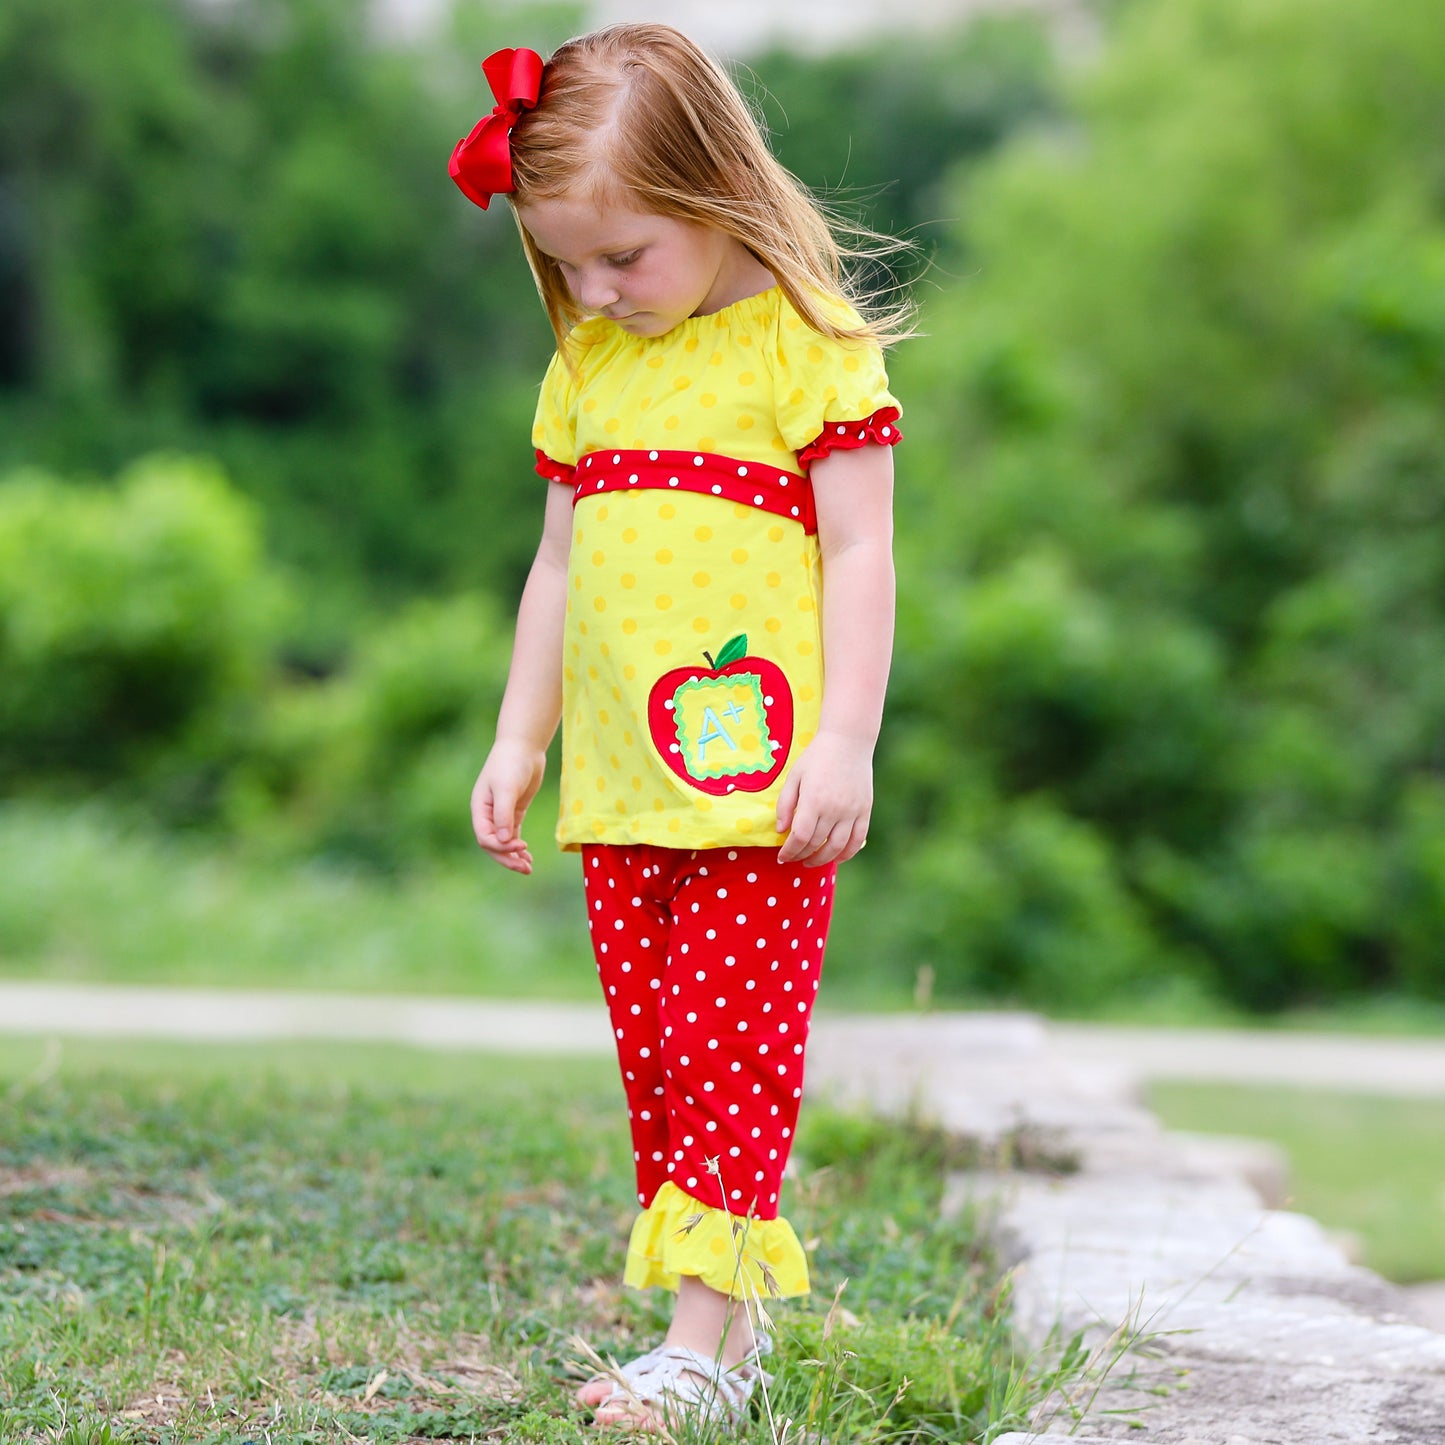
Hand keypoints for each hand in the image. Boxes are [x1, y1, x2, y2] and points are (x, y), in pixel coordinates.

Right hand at [470, 739, 547, 873]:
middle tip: (525, 869)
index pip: (484, 838)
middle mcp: (488, 814)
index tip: (520, 846)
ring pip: (504, 842)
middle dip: (507, 858)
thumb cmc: (510, 763)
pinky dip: (519, 847)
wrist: (523, 746)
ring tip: (528, 868)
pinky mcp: (515, 811)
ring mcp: (501, 814)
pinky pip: (514, 835)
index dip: (500, 847)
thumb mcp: (506, 788)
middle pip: (493, 845)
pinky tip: (528, 856)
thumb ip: (503, 814)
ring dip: (514, 856)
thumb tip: (502, 841)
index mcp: (479, 809)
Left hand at [775, 730, 873, 866]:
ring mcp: (852, 811)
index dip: (789, 851)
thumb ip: (785, 804)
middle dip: (801, 855)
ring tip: (811, 862)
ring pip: (837, 847)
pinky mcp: (865, 811)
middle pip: (816, 844)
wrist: (848, 742)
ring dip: (822, 859)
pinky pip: (857, 840)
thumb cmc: (816, 757)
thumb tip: (781, 831)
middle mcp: (834, 809)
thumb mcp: (794, 776)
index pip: (800, 837)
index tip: (782, 856)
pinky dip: (847, 853)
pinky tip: (836, 858)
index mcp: (813, 800)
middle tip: (793, 858)